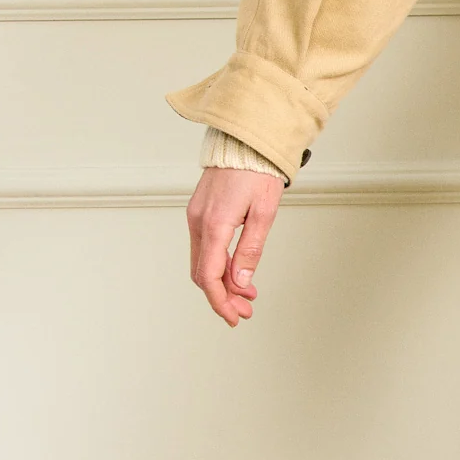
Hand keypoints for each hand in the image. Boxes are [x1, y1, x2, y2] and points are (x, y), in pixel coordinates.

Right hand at [186, 166, 283, 324]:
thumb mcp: (264, 212)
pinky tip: (235, 271)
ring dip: (221, 282)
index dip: (221, 301)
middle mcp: (198, 222)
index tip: (235, 317)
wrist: (246, 142)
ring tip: (246, 294)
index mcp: (214, 224)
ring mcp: (195, 217)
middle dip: (223, 296)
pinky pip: (203, 247)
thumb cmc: (258, 172)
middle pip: (202, 273)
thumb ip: (250, 249)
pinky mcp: (199, 212)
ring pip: (201, 262)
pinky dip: (217, 264)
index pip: (210, 275)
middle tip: (246, 310)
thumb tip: (240, 281)